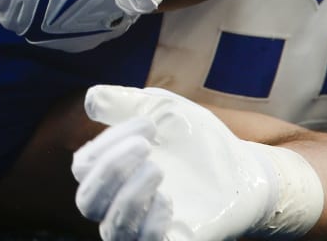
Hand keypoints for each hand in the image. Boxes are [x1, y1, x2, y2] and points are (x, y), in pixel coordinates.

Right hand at [72, 85, 280, 240]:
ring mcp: (143, 226)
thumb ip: (125, 102)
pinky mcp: (171, 240)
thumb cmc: (195, 138)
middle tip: (145, 146)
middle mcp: (120, 202)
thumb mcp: (161, 110)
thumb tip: (90, 100)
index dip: (106, 143)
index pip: (84, 166)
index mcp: (112, 171)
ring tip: (158, 170)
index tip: (147, 123)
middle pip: (87, 202)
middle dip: (109, 170)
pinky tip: (168, 199)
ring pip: (111, 229)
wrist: (242, 166)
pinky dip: (150, 223)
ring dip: (129, 196)